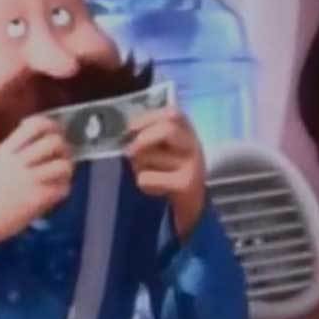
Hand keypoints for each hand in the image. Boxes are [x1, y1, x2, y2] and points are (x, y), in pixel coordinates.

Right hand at [0, 116, 72, 253]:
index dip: (52, 126)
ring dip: (66, 170)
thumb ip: (19, 148)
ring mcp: (30, 180)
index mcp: (8, 150)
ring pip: (65, 165)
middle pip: (56, 142)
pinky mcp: (38, 198)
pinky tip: (54, 193)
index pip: (37, 125)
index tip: (55, 133)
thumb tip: (46, 135)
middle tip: (61, 158)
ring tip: (60, 177)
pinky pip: (64, 188)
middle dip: (64, 149)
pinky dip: (62, 190)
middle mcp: (19, 161)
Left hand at [126, 106, 204, 238]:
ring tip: (145, 173)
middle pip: (168, 129)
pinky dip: (143, 184)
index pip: (173, 114)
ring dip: (139, 165)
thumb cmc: (171, 171)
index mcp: (187, 132)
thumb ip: (150, 136)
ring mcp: (192, 165)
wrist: (193, 204)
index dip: (148, 118)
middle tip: (129, 152)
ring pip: (150, 156)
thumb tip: (124, 133)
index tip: (130, 128)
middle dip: (143, 139)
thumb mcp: (166, 150)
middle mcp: (193, 145)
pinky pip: (148, 178)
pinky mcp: (186, 185)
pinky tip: (154, 189)